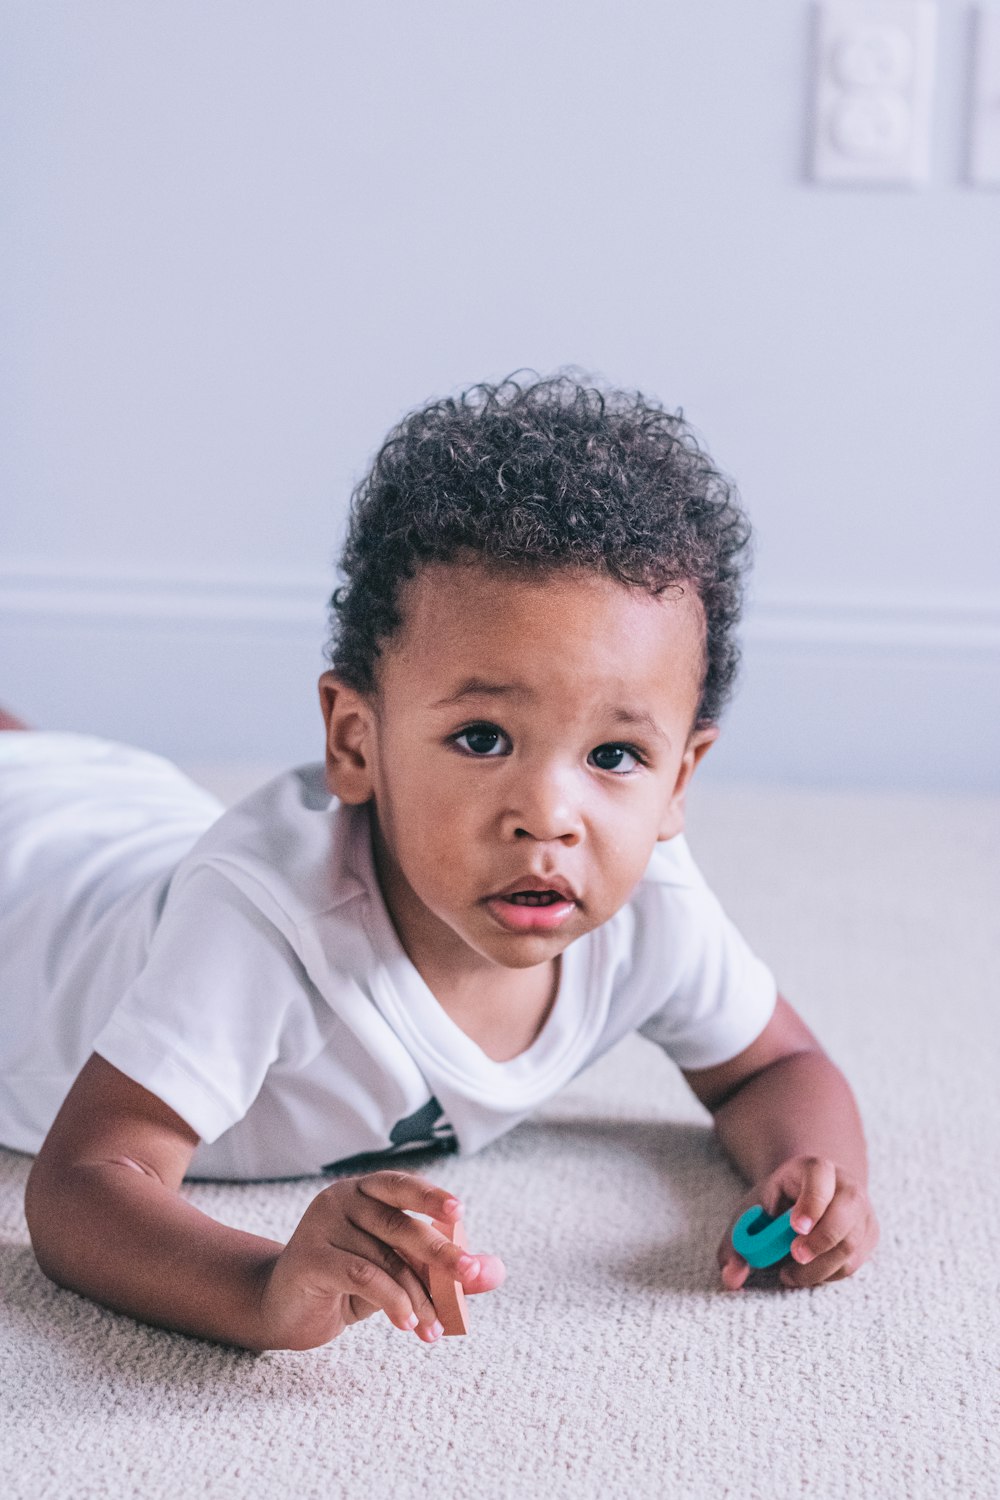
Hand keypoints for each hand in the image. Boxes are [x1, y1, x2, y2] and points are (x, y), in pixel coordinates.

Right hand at [258, 1170, 505, 1348]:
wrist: (287, 1310)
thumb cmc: (348, 1283)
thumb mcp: (398, 1272)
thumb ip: (442, 1269)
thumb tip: (493, 1272)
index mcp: (365, 1191)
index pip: (402, 1185)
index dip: (431, 1196)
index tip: (460, 1211)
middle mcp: (341, 1199)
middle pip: (399, 1224)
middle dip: (440, 1254)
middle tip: (469, 1278)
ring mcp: (321, 1225)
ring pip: (384, 1258)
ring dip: (417, 1297)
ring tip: (433, 1330)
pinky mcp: (309, 1257)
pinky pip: (362, 1275)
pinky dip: (392, 1300)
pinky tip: (406, 1325)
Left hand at [717, 1155, 878, 1291]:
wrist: (804, 1197)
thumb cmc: (775, 1206)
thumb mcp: (751, 1214)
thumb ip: (737, 1242)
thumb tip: (732, 1278)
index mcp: (814, 1168)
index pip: (819, 1177)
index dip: (811, 1203)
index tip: (795, 1228)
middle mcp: (845, 1185)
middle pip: (845, 1211)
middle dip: (820, 1240)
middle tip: (795, 1257)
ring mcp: (862, 1210)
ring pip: (850, 1245)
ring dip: (819, 1267)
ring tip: (789, 1274)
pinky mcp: (869, 1235)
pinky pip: (853, 1263)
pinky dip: (828, 1274)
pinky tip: (807, 1272)